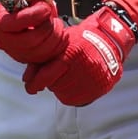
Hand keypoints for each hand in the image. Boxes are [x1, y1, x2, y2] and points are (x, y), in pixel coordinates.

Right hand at [0, 0, 66, 63]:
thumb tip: (43, 8)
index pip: (15, 23)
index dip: (34, 17)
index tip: (45, 9)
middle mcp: (1, 39)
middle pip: (29, 42)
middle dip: (47, 29)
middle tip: (52, 17)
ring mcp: (13, 51)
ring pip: (39, 52)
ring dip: (54, 37)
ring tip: (56, 24)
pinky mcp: (25, 57)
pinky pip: (44, 58)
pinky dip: (56, 46)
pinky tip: (58, 33)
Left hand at [22, 4, 137, 106]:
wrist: (110, 39)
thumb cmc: (82, 39)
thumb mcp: (62, 41)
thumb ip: (45, 57)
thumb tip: (27, 77)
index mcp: (70, 53)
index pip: (47, 74)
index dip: (35, 83)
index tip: (30, 87)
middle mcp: (82, 67)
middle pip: (55, 86)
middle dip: (50, 82)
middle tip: (54, 75)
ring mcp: (93, 79)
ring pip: (65, 94)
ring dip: (61, 88)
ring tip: (67, 77)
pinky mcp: (100, 87)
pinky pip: (79, 99)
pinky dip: (73, 94)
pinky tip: (75, 84)